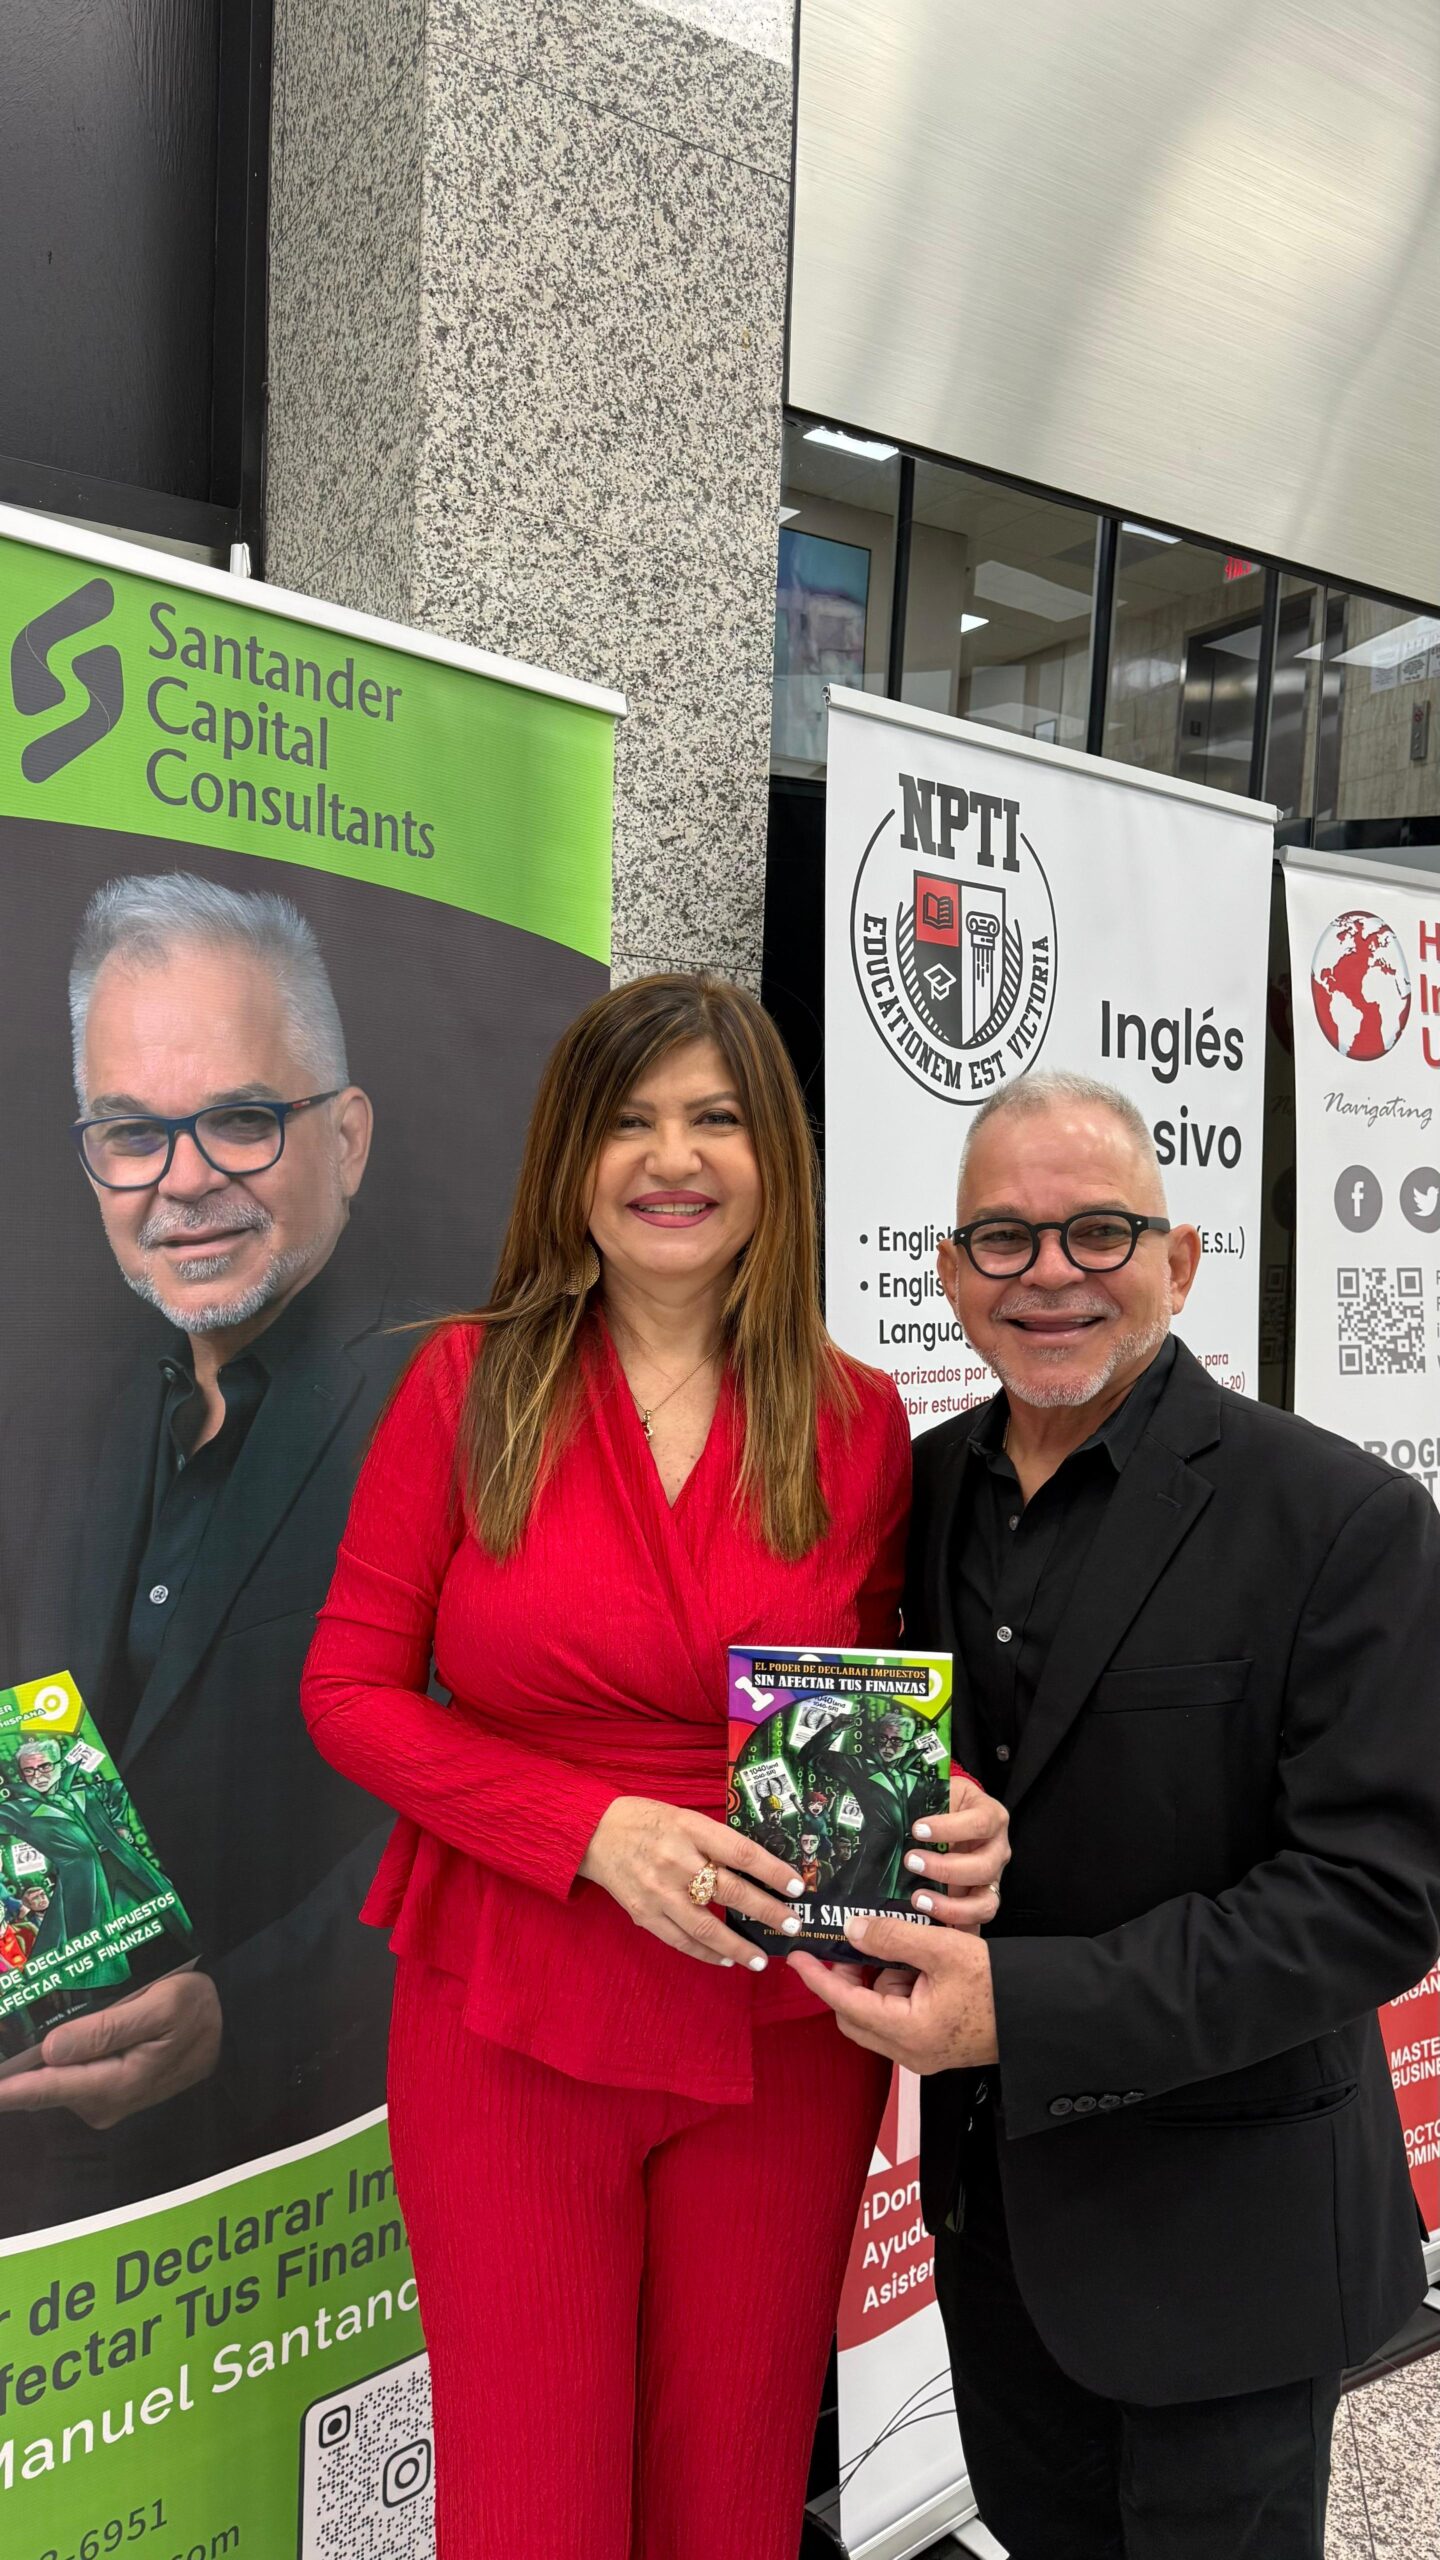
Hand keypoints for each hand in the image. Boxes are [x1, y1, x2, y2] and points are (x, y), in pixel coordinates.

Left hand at [0, 1971, 221, 2127]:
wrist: (230, 2029)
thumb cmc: (197, 2010)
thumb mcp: (162, 2006)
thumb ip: (108, 2029)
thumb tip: (51, 2049)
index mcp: (116, 2082)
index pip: (45, 2087)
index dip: (5, 2087)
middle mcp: (102, 2103)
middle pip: (42, 2085)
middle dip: (14, 2066)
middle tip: (2, 2030)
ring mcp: (103, 2101)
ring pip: (52, 2081)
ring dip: (31, 2060)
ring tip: (15, 2029)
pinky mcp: (105, 2092)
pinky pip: (67, 2077)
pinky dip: (51, 2060)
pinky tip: (44, 2037)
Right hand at [579, 1796, 802, 1969]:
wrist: (594, 1833)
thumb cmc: (646, 1821)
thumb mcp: (685, 1817)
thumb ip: (716, 1841)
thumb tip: (759, 1868)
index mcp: (691, 1829)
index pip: (743, 1854)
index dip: (774, 1872)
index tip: (798, 1887)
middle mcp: (677, 1861)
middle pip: (732, 1892)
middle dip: (767, 1912)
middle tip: (791, 1925)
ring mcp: (659, 1892)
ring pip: (708, 1927)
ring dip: (740, 1946)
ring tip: (762, 1960)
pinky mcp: (644, 1914)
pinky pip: (681, 1941)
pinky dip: (707, 1954)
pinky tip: (727, 1959)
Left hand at [788, 1911, 997, 2070]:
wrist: (1042, 2014)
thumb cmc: (998, 1985)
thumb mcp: (942, 1949)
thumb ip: (893, 1937)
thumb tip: (852, 1929)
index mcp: (908, 2032)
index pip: (844, 2003)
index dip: (817, 1977)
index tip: (797, 1955)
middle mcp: (909, 2053)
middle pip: (855, 2015)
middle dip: (849, 1979)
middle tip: (855, 1943)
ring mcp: (922, 2054)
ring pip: (877, 2015)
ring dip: (878, 1983)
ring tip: (905, 1951)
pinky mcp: (934, 2047)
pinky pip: (898, 2018)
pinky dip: (898, 1991)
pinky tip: (919, 1966)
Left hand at [900, 1772, 1009, 1928]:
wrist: (952, 1815)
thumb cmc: (942, 1804)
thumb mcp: (938, 1794)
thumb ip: (924, 1802)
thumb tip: (890, 1810)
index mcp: (990, 1817)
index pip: (979, 1823)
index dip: (949, 1828)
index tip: (917, 1829)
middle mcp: (997, 1850)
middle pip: (983, 1866)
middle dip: (944, 1868)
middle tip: (911, 1862)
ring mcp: (992, 1879)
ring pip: (985, 1901)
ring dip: (950, 1905)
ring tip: (917, 1898)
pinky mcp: (982, 1901)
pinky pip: (976, 1922)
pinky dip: (957, 1928)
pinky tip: (933, 1929)